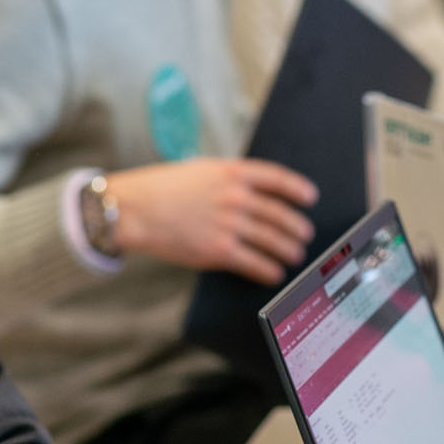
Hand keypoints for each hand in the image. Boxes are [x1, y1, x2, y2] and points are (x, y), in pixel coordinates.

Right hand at [103, 159, 317, 281]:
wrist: (133, 209)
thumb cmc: (161, 188)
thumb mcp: (200, 170)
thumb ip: (228, 178)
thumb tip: (251, 191)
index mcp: (232, 172)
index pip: (277, 179)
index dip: (297, 189)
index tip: (310, 197)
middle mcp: (235, 197)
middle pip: (280, 214)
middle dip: (297, 227)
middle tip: (305, 234)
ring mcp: (229, 224)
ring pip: (272, 240)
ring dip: (288, 250)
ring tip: (295, 255)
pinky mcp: (219, 250)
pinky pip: (254, 263)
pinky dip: (268, 270)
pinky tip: (274, 273)